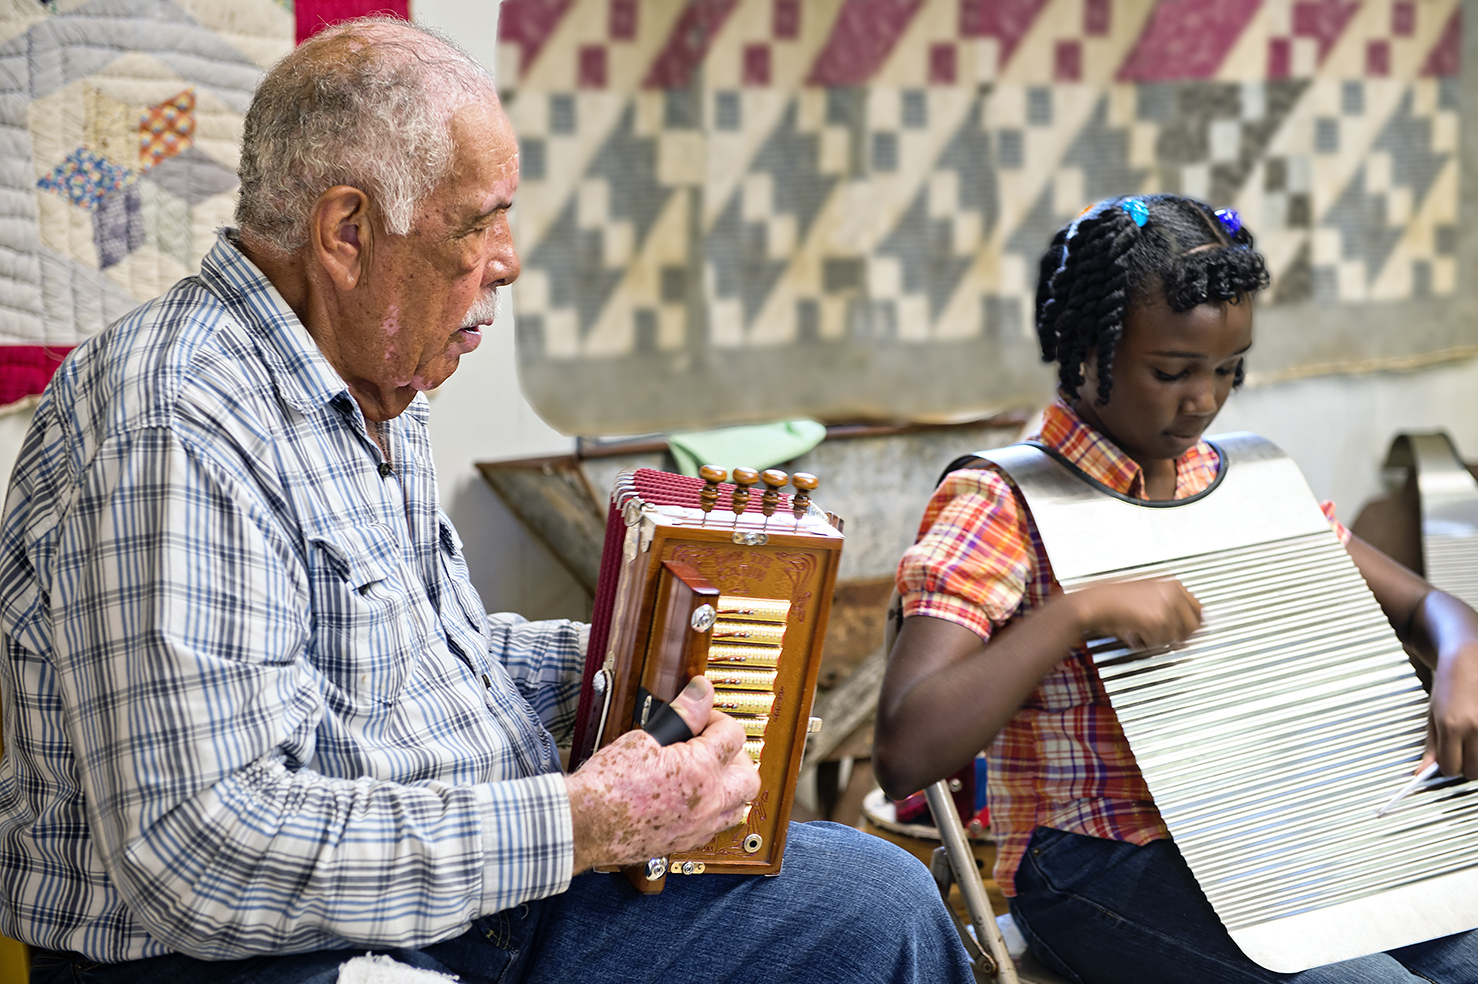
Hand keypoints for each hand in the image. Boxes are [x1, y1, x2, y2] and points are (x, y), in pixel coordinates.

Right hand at [565, 676, 759, 870]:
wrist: (585, 824)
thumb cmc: (608, 784)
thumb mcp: (646, 738)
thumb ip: (683, 714)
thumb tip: (702, 691)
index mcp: (701, 771)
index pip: (733, 735)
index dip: (716, 719)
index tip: (701, 719)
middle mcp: (708, 802)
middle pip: (749, 776)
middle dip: (736, 756)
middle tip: (712, 746)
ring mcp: (700, 826)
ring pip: (740, 806)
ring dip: (732, 787)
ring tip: (710, 773)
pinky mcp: (687, 842)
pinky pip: (719, 827)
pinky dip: (717, 810)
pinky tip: (697, 798)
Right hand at [1066, 579, 1201, 650]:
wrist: (1095, 602)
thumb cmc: (1112, 598)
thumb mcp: (1143, 592)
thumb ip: (1165, 602)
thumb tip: (1180, 620)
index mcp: (1171, 584)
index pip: (1197, 607)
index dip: (1192, 622)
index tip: (1187, 630)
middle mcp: (1172, 593)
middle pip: (1193, 625)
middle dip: (1180, 635)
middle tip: (1165, 638)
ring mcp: (1166, 607)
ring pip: (1176, 637)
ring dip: (1160, 639)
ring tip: (1142, 632)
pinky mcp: (1156, 622)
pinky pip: (1160, 642)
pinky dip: (1147, 643)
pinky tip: (1135, 633)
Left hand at [1423, 641, 1477, 779]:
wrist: (1467, 661)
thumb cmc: (1449, 685)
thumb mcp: (1432, 715)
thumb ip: (1431, 746)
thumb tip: (1422, 772)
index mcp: (1451, 726)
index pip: (1450, 768)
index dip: (1448, 766)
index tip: (1449, 759)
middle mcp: (1475, 728)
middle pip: (1473, 772)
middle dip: (1466, 765)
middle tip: (1463, 749)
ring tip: (1473, 739)